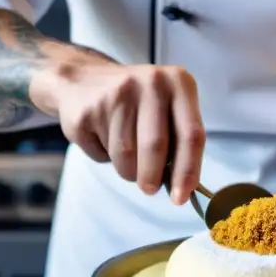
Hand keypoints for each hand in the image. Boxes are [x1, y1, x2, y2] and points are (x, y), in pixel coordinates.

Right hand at [34, 56, 205, 204]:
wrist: (85, 79)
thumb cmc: (137, 103)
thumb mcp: (168, 107)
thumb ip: (179, 140)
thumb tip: (182, 186)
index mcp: (179, 83)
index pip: (191, 134)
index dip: (188, 171)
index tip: (181, 197)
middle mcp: (151, 83)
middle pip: (156, 147)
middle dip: (152, 177)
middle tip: (150, 187)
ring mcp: (117, 94)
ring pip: (126, 155)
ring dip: (127, 168)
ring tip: (125, 152)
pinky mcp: (88, 109)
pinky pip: (101, 153)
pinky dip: (104, 157)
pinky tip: (103, 137)